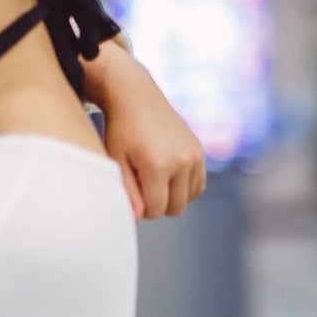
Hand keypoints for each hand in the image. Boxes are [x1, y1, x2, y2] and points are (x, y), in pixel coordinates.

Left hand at [85, 44, 206, 218]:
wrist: (137, 97)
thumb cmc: (120, 131)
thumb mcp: (116, 160)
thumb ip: (127, 191)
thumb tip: (138, 218)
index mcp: (158, 165)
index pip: (155, 209)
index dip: (140, 207)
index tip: (130, 190)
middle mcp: (182, 162)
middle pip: (175, 208)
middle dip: (156, 204)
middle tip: (140, 185)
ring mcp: (195, 157)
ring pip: (188, 199)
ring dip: (171, 196)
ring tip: (151, 177)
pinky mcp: (200, 153)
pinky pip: (198, 186)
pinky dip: (183, 188)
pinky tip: (166, 175)